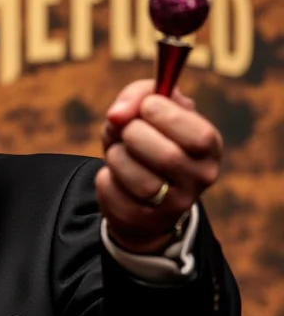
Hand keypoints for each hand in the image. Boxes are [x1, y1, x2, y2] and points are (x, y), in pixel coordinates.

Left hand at [95, 79, 222, 254]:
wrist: (141, 189)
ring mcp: (174, 205)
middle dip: (134, 134)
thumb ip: (139, 95)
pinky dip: (105, 177)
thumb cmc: (148, 138)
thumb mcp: (149, 108)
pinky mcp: (142, 220)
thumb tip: (117, 115)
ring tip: (118, 153)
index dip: (165, 115)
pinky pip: (113, 193)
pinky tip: (114, 176)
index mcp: (209, 148)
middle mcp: (200, 179)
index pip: (199, 135)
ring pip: (140, 180)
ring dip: (116, 157)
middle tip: (127, 131)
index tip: (145, 107)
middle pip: (167, 157)